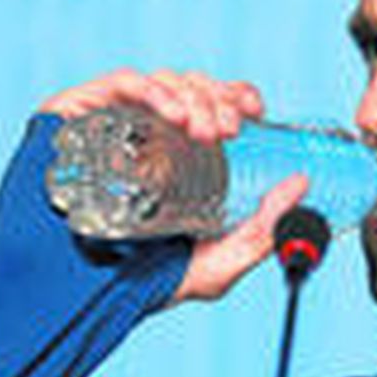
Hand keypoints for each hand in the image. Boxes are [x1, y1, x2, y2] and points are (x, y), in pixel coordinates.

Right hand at [37, 69, 308, 306]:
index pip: (213, 103)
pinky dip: (152, 89)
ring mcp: (114, 122)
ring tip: (204, 130)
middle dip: (217, 99)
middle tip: (230, 130)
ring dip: (193, 97)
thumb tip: (302, 185)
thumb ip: (263, 231)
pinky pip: (120, 83)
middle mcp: (149, 133)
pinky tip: (172, 114)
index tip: (254, 109)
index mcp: (179, 155)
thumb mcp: (217, 262)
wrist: (75, 294)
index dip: (235, 95)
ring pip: (163, 81)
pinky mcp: (81, 116)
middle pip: (192, 88)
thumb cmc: (141, 282)